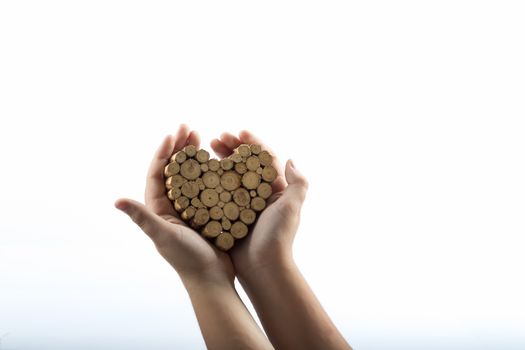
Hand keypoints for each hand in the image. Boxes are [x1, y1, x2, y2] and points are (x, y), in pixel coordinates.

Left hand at [115, 125, 233, 287]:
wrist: (212, 278)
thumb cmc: (188, 259)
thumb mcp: (164, 236)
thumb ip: (142, 217)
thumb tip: (116, 200)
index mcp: (158, 208)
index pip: (158, 173)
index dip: (163, 152)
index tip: (172, 134)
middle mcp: (172, 205)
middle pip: (174, 169)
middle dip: (179, 147)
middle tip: (189, 127)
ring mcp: (190, 207)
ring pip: (191, 175)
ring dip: (194, 155)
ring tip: (201, 137)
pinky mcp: (207, 211)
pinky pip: (207, 185)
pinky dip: (210, 170)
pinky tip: (218, 160)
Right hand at [210, 130, 308, 277]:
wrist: (263, 268)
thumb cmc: (277, 237)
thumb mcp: (291, 208)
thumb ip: (298, 183)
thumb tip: (290, 160)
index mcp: (275, 189)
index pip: (264, 159)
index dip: (252, 143)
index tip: (239, 131)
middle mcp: (259, 194)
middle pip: (244, 163)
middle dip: (232, 148)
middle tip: (216, 138)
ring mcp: (243, 204)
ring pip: (230, 175)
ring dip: (220, 160)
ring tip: (207, 149)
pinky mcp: (229, 214)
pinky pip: (219, 192)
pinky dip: (211, 180)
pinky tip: (200, 173)